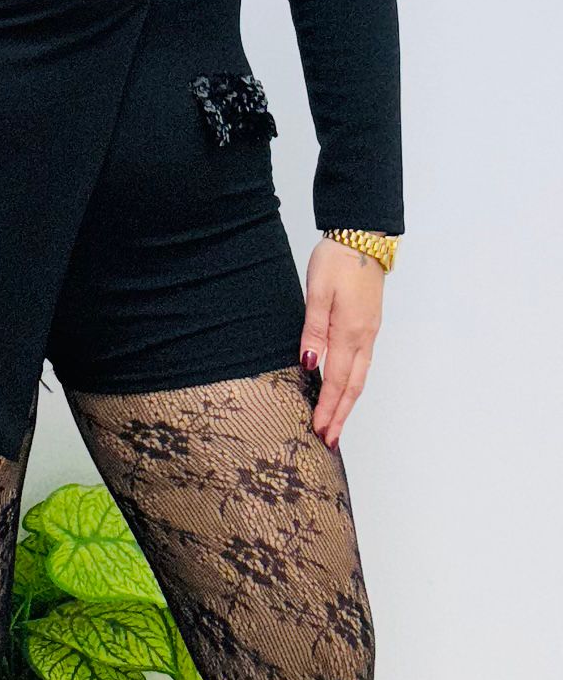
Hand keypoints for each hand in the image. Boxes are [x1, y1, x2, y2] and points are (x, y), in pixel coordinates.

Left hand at [301, 237, 384, 450]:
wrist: (363, 238)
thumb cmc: (337, 262)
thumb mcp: (317, 293)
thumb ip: (313, 330)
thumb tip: (310, 364)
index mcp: (349, 332)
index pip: (336, 381)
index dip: (328, 408)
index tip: (320, 431)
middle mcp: (364, 338)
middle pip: (353, 387)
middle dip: (340, 416)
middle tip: (329, 441)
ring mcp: (369, 333)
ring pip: (359, 377)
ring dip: (347, 403)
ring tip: (335, 424)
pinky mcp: (369, 326)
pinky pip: (361, 364)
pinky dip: (352, 384)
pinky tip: (343, 390)